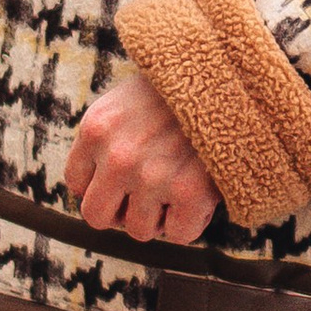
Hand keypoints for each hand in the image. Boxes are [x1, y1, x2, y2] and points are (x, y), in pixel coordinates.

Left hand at [66, 67, 219, 246]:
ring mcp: (152, 178)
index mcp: (96, 129)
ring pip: (139, 230)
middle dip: (121, 211)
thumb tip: (98, 184)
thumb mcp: (128, 100)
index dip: (103, 185)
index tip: (125, 179)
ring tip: (179, 187)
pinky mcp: (189, 193)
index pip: (78, 184)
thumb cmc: (181, 91)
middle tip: (145, 197)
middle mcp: (118, 157)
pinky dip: (191, 221)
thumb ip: (108, 138)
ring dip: (159, 216)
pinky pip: (178, 234)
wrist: (232, 75)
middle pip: (97, 216)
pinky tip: (201, 194)